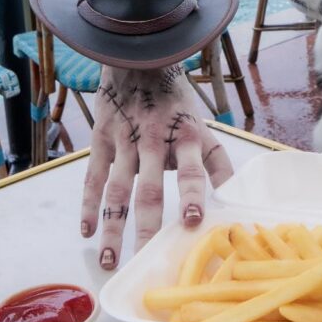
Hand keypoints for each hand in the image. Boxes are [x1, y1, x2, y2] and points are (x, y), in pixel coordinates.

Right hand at [80, 63, 233, 269]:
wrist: (139, 59)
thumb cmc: (175, 99)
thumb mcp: (201, 125)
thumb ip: (216, 160)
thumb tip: (234, 196)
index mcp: (185, 136)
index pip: (192, 169)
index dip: (192, 192)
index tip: (192, 219)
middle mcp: (155, 141)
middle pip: (150, 190)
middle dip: (147, 227)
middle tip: (145, 260)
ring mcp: (125, 141)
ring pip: (117, 191)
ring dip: (112, 227)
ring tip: (109, 262)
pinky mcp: (101, 140)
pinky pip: (93, 178)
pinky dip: (88, 205)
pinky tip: (87, 232)